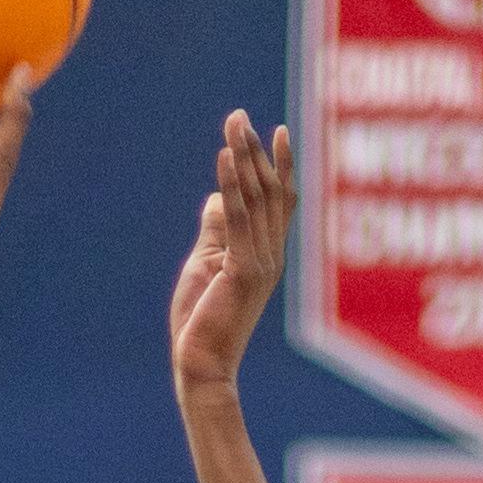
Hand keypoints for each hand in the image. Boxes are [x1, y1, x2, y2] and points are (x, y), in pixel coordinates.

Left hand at [168, 111, 296, 392]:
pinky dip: (232, 185)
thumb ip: (215, 232)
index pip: (279, 202)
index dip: (280, 165)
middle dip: (256, 151)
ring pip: (256, 198)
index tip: (276, 130)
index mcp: (266, 255)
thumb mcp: (206, 266)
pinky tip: (225, 158)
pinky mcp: (243, 270)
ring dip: (244, 157)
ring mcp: (261, 262)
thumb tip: (216, 196)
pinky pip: (239, 219)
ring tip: (233, 123)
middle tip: (240, 116)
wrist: (202, 366)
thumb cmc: (201, 322)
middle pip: (270, 192)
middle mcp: (271, 255)